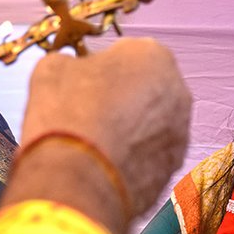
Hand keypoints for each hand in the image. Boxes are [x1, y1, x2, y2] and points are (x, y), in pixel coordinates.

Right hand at [20, 37, 191, 217]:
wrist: (76, 180)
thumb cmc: (66, 115)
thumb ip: (72, 62)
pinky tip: (106, 162)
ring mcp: (180, 131)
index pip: (126, 53)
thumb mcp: (53, 68)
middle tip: (89, 111)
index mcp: (152, 54)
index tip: (82, 82)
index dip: (101, 67)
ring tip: (96, 140)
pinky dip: (134, 156)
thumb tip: (72, 69)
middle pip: (145, 86)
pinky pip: (151, 153)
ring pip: (152, 121)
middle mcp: (177, 89)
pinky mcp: (174, 166)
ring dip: (131, 126)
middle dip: (123, 96)